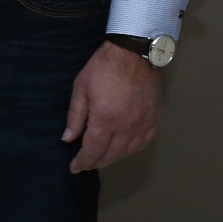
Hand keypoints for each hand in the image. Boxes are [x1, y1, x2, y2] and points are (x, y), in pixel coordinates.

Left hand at [65, 41, 163, 172]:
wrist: (135, 53)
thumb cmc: (103, 68)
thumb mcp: (81, 89)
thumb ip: (76, 116)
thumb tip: (68, 138)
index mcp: (105, 121)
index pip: (92, 150)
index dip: (82, 161)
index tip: (75, 168)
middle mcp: (126, 127)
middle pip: (111, 154)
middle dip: (96, 162)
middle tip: (86, 164)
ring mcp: (143, 124)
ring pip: (128, 151)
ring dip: (114, 158)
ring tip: (102, 158)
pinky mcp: (154, 118)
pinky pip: (144, 142)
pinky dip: (132, 150)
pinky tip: (124, 150)